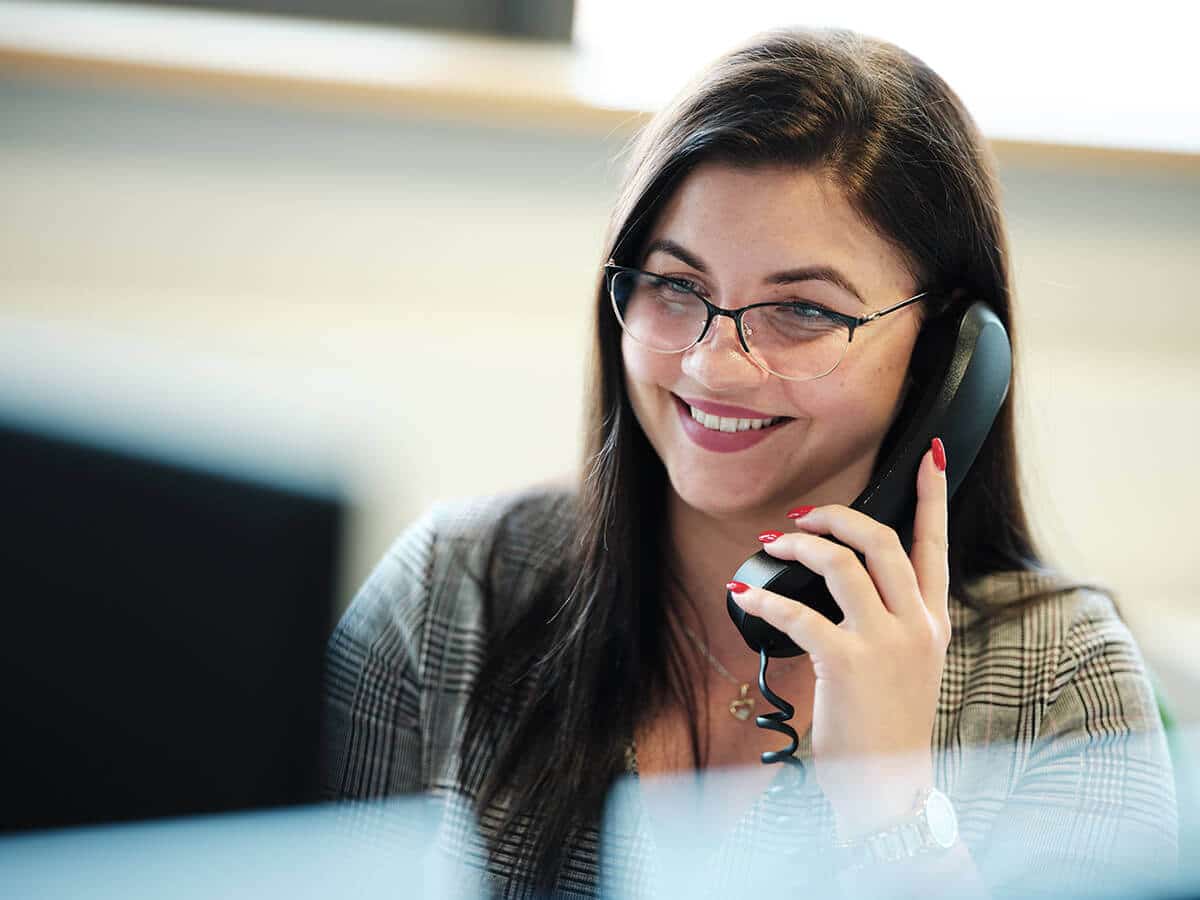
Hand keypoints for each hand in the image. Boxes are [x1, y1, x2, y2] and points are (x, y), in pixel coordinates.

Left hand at [729, 438, 950, 839]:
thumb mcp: (907, 664)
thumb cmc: (886, 723)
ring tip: (769, 544)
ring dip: (798, 545)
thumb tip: (844, 574)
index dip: (934, 495)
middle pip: (881, 540)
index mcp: (931, 620)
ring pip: (842, 564)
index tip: (932, 454)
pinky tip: (744, 596)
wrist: (889, 787)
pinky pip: (801, 613)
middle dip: (836, 515)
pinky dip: (766, 598)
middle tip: (800, 515)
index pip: (936, 544)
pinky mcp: (848, 665)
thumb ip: (890, 617)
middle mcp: (916, 625)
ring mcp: (886, 644)